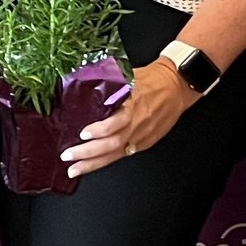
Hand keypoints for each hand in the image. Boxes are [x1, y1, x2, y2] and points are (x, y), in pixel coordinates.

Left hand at [64, 59, 195, 176]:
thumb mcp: (128, 76)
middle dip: (88, 153)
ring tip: (75, 169)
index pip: (116, 123)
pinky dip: (108, 160)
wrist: (177, 86)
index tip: (83, 134)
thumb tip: (82, 80)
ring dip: (94, 163)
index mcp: (133, 106)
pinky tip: (93, 165)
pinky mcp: (145, 142)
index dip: (100, 131)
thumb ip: (108, 83)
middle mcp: (137, 124)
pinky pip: (124, 154)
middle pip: (112, 144)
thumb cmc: (153, 79)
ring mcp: (142, 136)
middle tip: (68, 156)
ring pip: (116, 153)